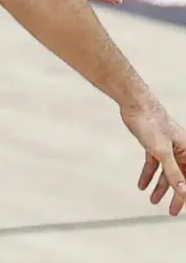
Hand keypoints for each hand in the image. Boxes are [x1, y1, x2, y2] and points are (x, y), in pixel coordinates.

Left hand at [122, 100, 185, 214]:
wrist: (135, 104)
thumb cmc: (151, 124)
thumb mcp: (162, 152)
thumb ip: (173, 173)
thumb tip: (184, 192)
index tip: (183, 209)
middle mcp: (181, 150)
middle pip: (181, 177)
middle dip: (177, 195)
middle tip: (171, 212)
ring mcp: (167, 147)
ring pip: (166, 172)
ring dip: (160, 187)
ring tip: (153, 201)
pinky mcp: (153, 144)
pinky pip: (153, 164)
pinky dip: (148, 175)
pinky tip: (141, 186)